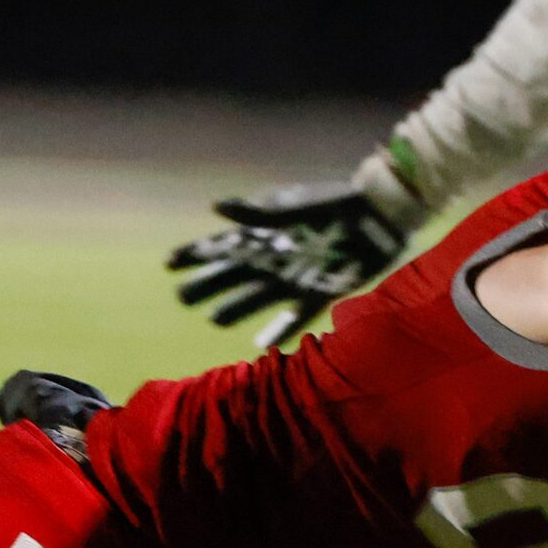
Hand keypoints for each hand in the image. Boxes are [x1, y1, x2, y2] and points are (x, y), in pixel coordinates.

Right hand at [166, 183, 412, 348]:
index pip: (223, 245)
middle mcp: (278, 257)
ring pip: (258, 295)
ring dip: (236, 307)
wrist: (377, 214)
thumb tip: (215, 207)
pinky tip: (263, 344)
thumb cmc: (334, 203)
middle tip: (183, 297)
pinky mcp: (322, 291)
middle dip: (207, 284)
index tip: (169, 263)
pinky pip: (297, 315)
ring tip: (215, 318)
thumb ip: (256, 211)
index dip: (197, 253)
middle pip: (234, 274)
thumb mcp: (292, 205)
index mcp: (269, 233)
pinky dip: (281, 329)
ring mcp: (297, 276)